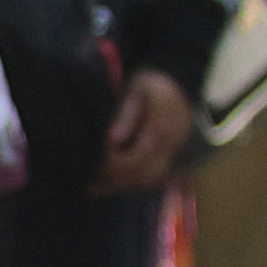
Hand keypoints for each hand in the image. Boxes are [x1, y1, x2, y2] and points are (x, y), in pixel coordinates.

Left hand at [92, 68, 195, 193]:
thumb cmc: (152, 82)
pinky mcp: (171, 152)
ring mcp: (173, 150)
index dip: (112, 168)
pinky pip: (155, 174)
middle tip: (88, 186)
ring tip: (97, 188)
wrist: (178, 78)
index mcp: (160, 130)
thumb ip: (126, 115)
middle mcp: (170, 145)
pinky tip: (116, 183)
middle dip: (115, 182)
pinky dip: (135, 182)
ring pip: (150, 178)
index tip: (91, 168)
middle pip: (143, 174)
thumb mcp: (136, 90)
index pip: (135, 160)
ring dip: (124, 186)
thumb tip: (112, 140)